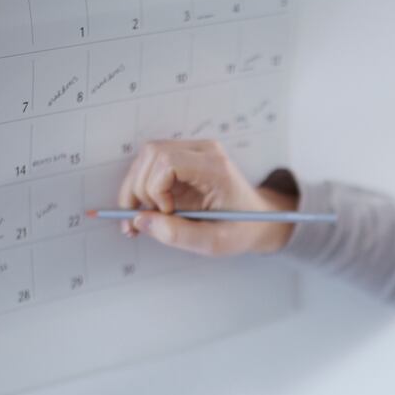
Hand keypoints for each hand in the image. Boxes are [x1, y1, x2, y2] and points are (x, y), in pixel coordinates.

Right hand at [116, 139, 297, 254]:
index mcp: (215, 167)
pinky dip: (140, 188)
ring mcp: (192, 153)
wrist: (260, 220)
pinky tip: (143, 212)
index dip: (156, 188)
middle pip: (153, 154)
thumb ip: (178, 235)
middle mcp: (203, 152)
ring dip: (135, 188)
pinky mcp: (183, 161)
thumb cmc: (242, 229)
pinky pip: (150, 165)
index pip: (168, 161)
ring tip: (139, 219)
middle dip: (139, 189)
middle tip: (143, 220)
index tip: (166, 213)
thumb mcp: (215, 242)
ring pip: (147, 157)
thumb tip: (140, 221)